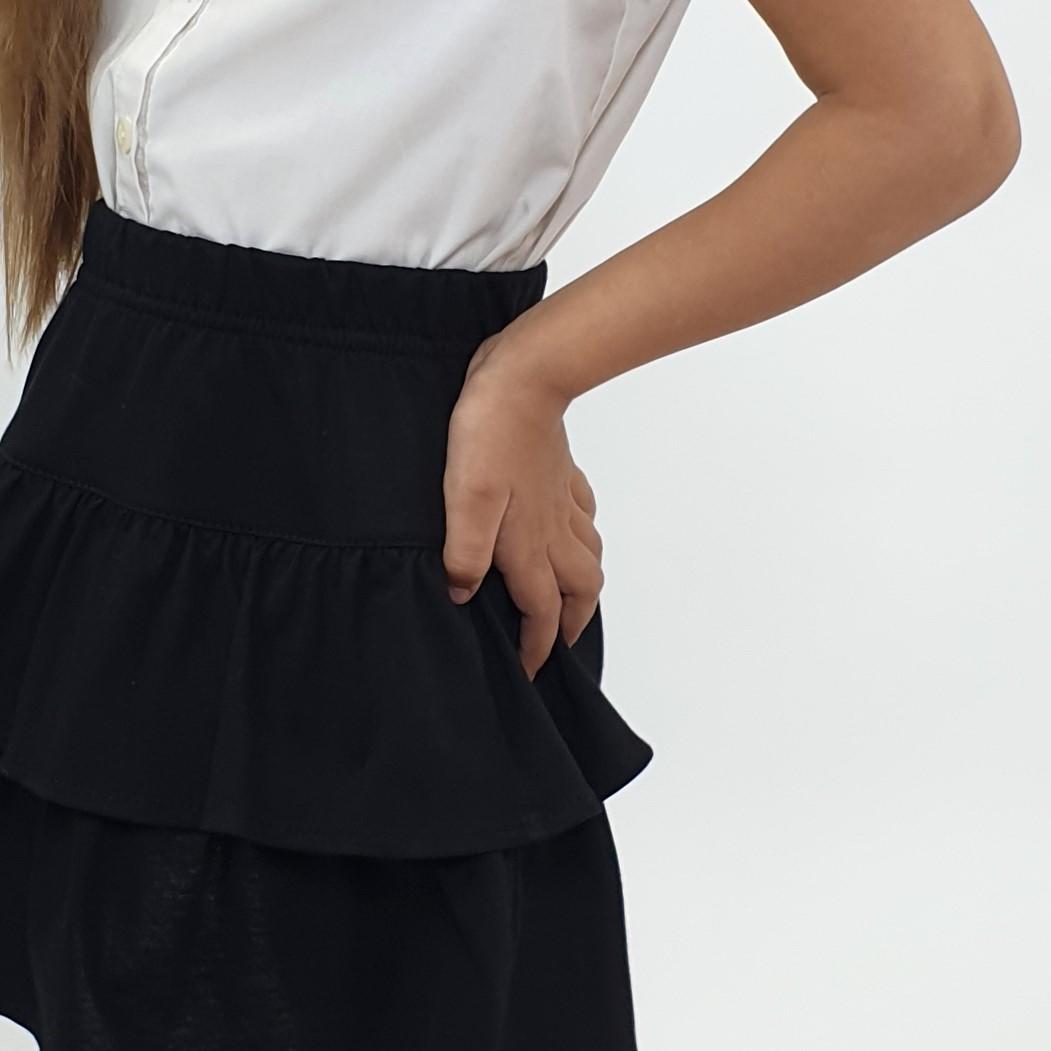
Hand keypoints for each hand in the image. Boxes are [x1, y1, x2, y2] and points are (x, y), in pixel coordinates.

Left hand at [441, 333, 601, 679]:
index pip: (539, 613)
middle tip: (552, 643)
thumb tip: (462, 594)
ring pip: (588, 556)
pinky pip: (584, 516)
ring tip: (565, 598)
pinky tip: (569, 531)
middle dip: (569, 626)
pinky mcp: (562, 473)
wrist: (526, 377)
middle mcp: (552, 529)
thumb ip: (465, 553)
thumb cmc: (489, 435)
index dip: (535, 648)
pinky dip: (583, 536)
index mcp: (527, 544)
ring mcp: (562, 500)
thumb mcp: (463, 498)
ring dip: (581, 586)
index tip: (527, 673)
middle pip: (579, 592)